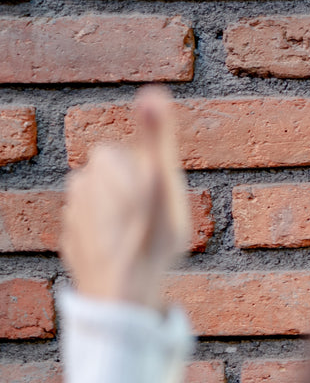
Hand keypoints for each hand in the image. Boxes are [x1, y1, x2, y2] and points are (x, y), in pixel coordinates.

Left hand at [60, 88, 189, 309]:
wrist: (121, 291)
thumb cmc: (149, 236)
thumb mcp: (165, 180)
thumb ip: (158, 135)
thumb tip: (153, 91)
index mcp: (104, 160)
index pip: (136, 154)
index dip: (154, 174)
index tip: (161, 196)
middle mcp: (81, 181)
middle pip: (121, 176)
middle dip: (136, 191)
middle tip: (155, 217)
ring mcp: (74, 213)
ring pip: (109, 202)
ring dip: (124, 214)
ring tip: (141, 236)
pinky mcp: (72, 240)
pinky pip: (97, 228)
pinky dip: (111, 236)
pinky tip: (125, 251)